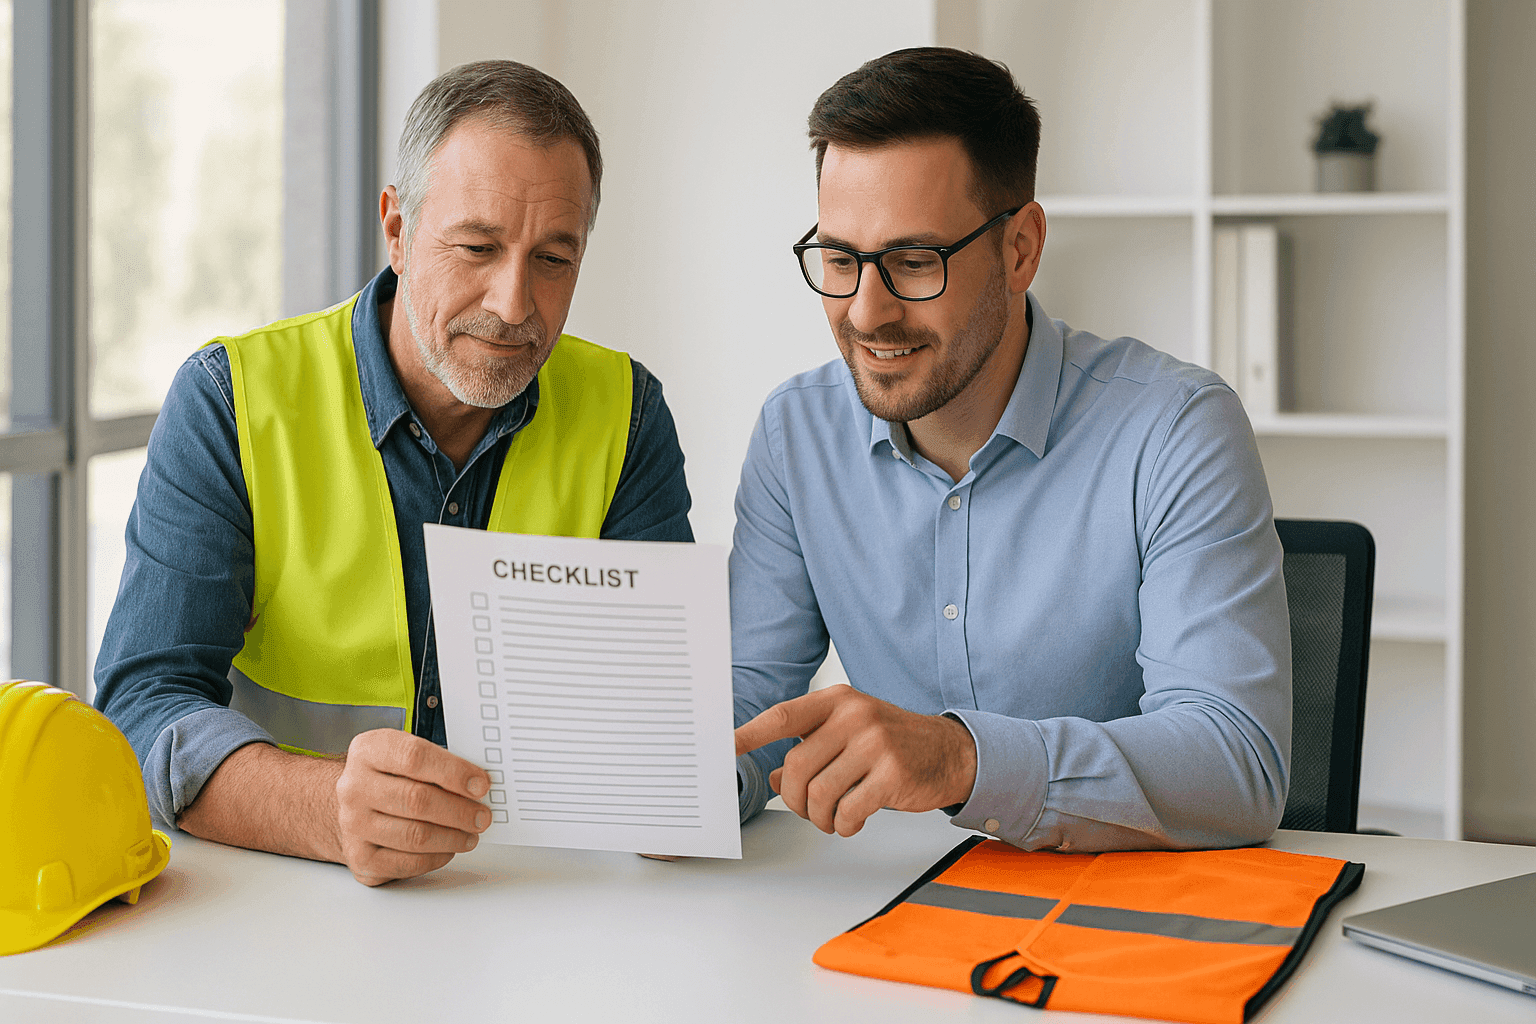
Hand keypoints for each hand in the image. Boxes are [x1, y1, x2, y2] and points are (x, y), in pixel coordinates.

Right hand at [334, 729, 492, 885]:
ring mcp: (353, 825)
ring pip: (415, 835)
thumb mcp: (405, 754)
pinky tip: (448, 848)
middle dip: (459, 810)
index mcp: (368, 751)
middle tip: (482, 816)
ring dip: (453, 837)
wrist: (351, 807)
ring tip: (471, 834)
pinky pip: (407, 863)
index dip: (453, 772)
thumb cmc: (388, 778)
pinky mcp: (360, 858)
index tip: (481, 784)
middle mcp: (355, 787)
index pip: (414, 757)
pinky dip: (436, 857)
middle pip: (417, 800)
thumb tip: (477, 784)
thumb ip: (438, 763)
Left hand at [734, 685, 976, 836]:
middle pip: (796, 766)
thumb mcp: (849, 735)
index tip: (724, 746)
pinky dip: (844, 825)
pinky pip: (848, 811)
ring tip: (832, 818)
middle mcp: (854, 717)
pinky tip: (853, 821)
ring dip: (820, 817)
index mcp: (837, 701)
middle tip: (809, 809)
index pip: (783, 716)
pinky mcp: (892, 774)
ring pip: (819, 793)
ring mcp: (875, 744)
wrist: (950, 752)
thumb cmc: (893, 743)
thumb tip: (774, 776)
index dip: (749, 733)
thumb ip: (811, 750)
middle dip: (796, 799)